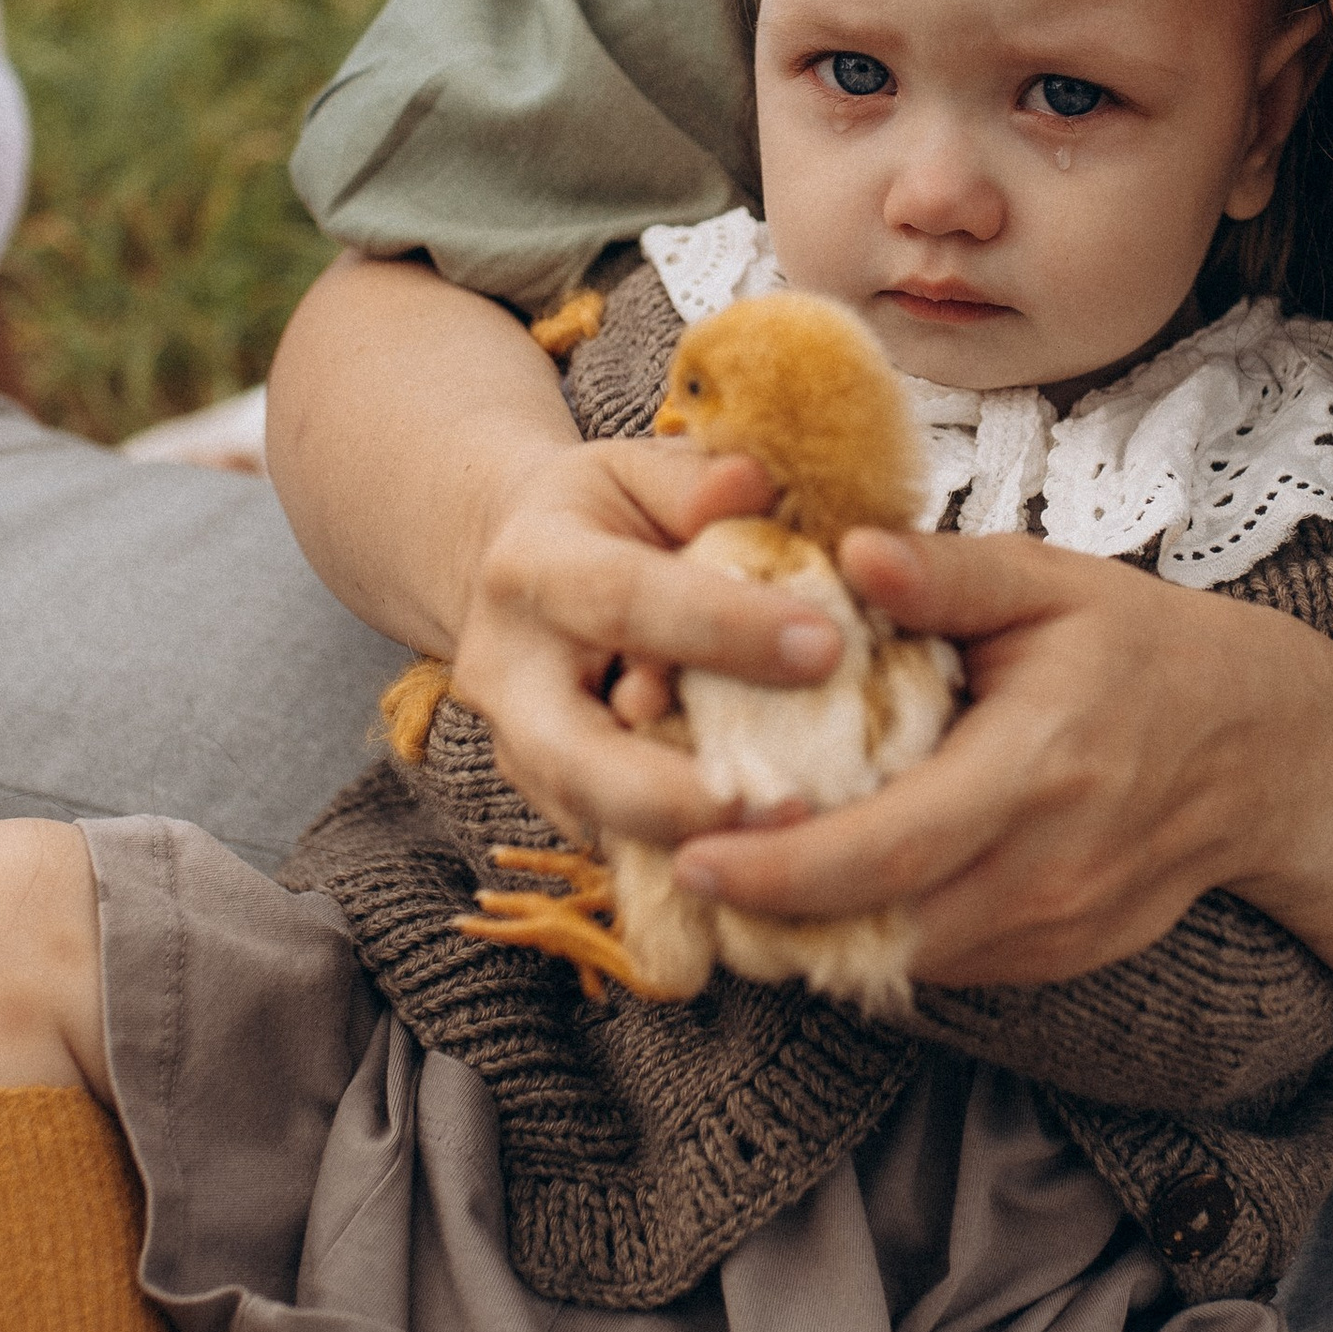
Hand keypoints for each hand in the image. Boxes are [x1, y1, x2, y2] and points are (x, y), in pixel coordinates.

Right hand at [447, 435, 845, 847]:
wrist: (509, 567)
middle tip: (790, 809)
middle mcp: (507, 670)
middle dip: (678, 794)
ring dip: (691, 842)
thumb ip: (697, 482)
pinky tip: (764, 860)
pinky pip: (616, 838)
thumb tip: (751, 486)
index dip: (723, 628)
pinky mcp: (548, 796)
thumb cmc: (605, 514)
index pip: (624, 599)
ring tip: (791, 848)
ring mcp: (518, 747)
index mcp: (532, 565)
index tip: (826, 647)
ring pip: (593, 816)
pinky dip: (688, 851)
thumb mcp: (640, 471)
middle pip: (576, 754)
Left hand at [659, 527, 1332, 981]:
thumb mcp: (1053, 585)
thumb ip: (948, 573)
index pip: (891, 848)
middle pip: (881, 926)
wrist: (1266, 755)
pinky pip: (940, 961)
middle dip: (770, 913)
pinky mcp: (1054, 959)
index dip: (784, 867)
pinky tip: (828, 884)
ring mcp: (1053, 929)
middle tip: (681, 871)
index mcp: (1036, 768)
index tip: (696, 855)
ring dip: (814, 929)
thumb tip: (849, 553)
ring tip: (735, 875)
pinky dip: (874, 932)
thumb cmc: (1145, 652)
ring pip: (902, 958)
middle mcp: (1044, 869)